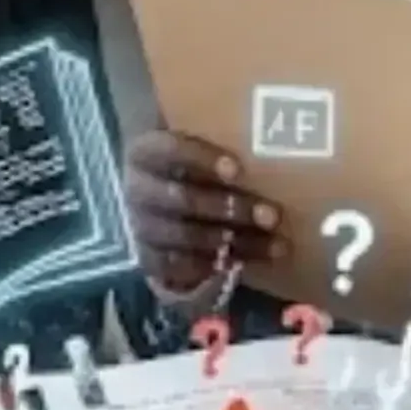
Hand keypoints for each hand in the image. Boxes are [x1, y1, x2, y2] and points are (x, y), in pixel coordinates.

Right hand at [122, 130, 286, 296]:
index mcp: (145, 152)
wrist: (155, 199)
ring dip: (234, 241)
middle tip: (272, 215)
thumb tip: (272, 145)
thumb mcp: (194, 148)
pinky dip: (212, 266)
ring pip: (186, 236)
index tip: (239, 170)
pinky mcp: (146, 258)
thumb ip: (220, 143)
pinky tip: (244, 263)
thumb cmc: (188, 166)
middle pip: (183, 199)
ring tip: (274, 245)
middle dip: (231, 208)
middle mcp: (136, 188)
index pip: (171, 150)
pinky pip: (179, 266)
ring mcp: (138, 226)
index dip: (203, 159)